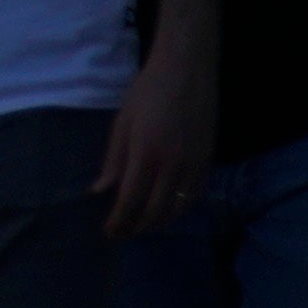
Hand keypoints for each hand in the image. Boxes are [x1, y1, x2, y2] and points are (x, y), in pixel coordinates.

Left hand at [109, 36, 217, 242]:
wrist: (187, 72)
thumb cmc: (147, 93)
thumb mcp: (121, 124)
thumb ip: (113, 160)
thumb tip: (99, 190)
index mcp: (146, 155)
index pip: (130, 201)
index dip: (119, 221)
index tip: (108, 233)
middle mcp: (173, 166)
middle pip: (155, 211)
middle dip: (137, 227)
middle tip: (122, 234)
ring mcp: (194, 165)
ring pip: (178, 208)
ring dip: (159, 222)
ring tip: (142, 226)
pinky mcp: (208, 161)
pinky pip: (195, 196)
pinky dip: (180, 209)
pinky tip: (168, 211)